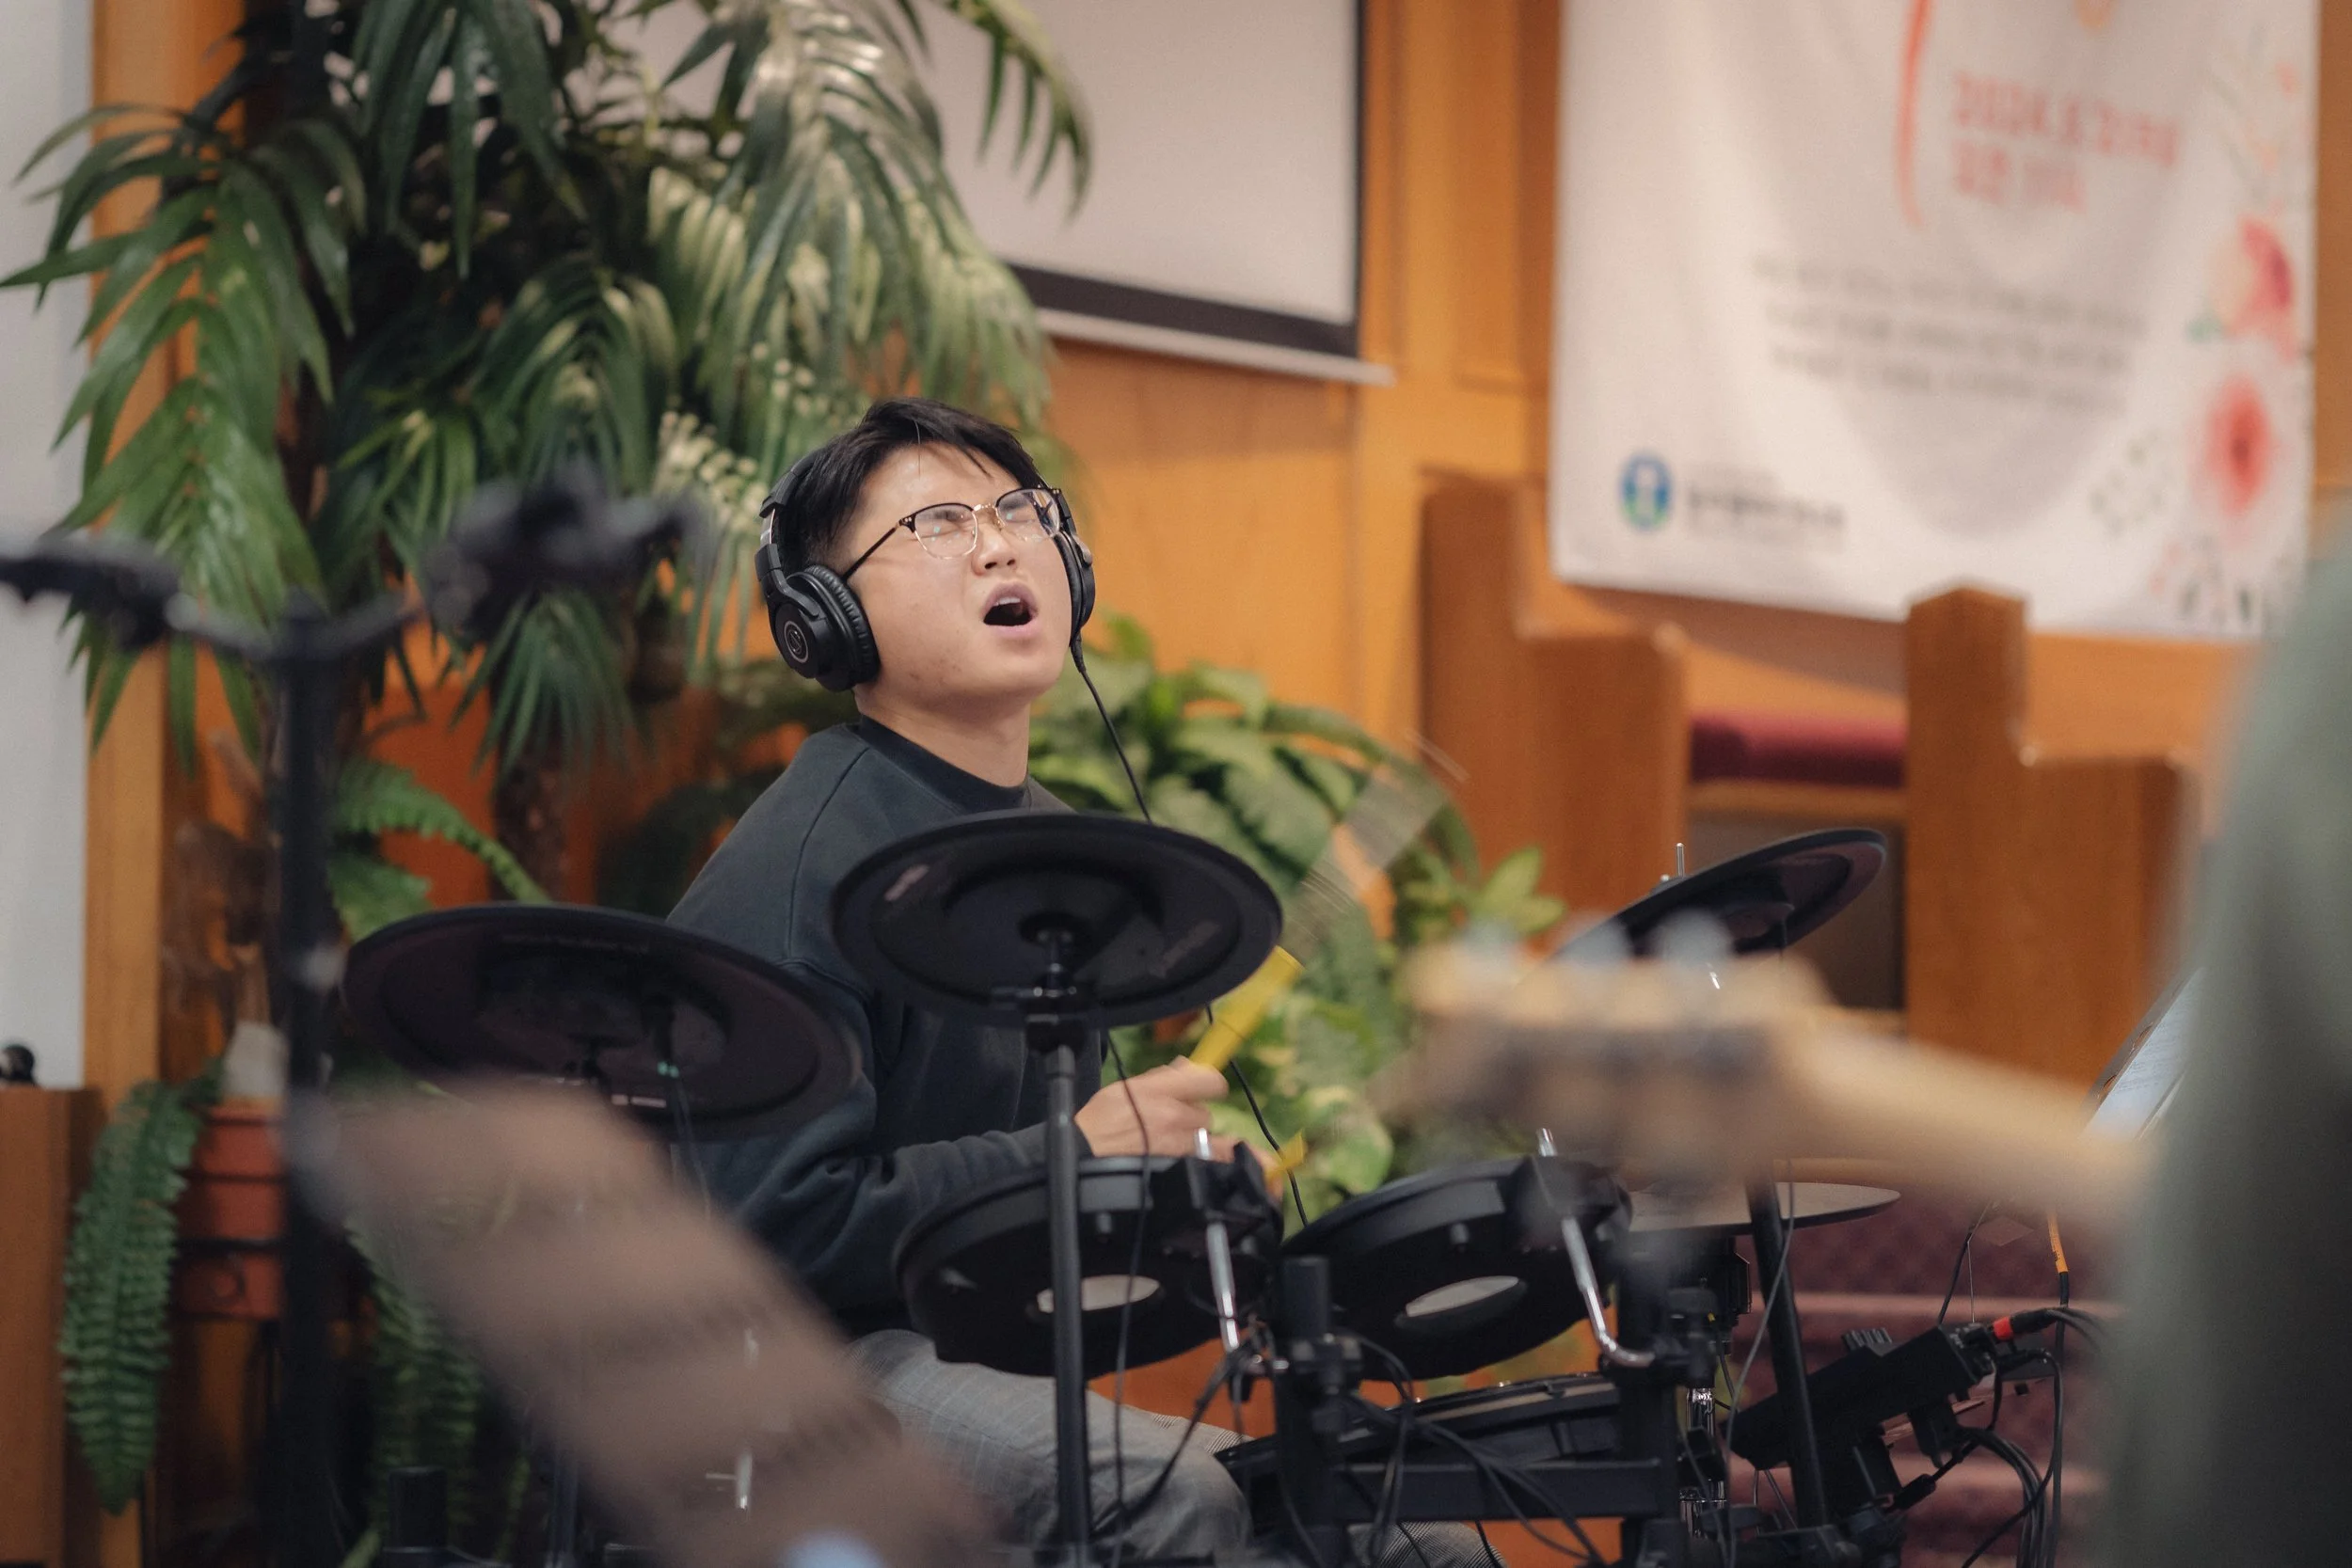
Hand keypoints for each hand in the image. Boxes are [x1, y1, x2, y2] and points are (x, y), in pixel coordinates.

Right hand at [1075, 1058, 1225, 1156]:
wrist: (1084, 1156)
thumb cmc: (1098, 1121)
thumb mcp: (1126, 1087)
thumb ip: (1160, 1078)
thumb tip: (1186, 1067)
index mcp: (1160, 1090)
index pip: (1209, 1080)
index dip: (1209, 1083)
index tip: (1206, 1088)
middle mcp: (1175, 1115)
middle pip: (1205, 1113)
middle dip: (1191, 1117)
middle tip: (1170, 1123)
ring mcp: (1180, 1144)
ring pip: (1206, 1137)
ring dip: (1194, 1139)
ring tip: (1171, 1144)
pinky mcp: (1181, 1166)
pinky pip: (1213, 1160)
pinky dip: (1219, 1158)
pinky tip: (1245, 1162)